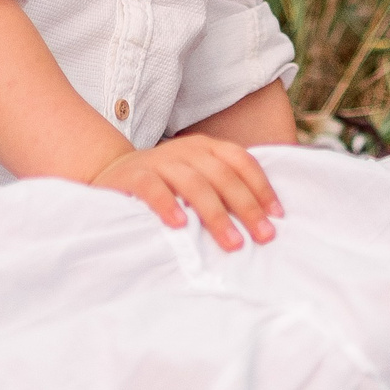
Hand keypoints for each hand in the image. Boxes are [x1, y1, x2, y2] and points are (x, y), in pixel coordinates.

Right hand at [90, 134, 283, 251]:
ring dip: (215, 214)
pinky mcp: (134, 176)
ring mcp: (159, 161)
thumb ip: (223, 187)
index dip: (261, 186)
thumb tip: (265, 217)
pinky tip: (179, 225)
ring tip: (232, 241)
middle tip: (263, 236)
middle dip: (246, 207)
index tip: (277, 215)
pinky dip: (167, 204)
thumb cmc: (167, 182)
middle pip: (222, 175)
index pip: (240, 161)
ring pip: (193, 183)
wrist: (113, 172)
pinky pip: (153, 188)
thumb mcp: (197, 176)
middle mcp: (186, 150)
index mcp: (206, 147)